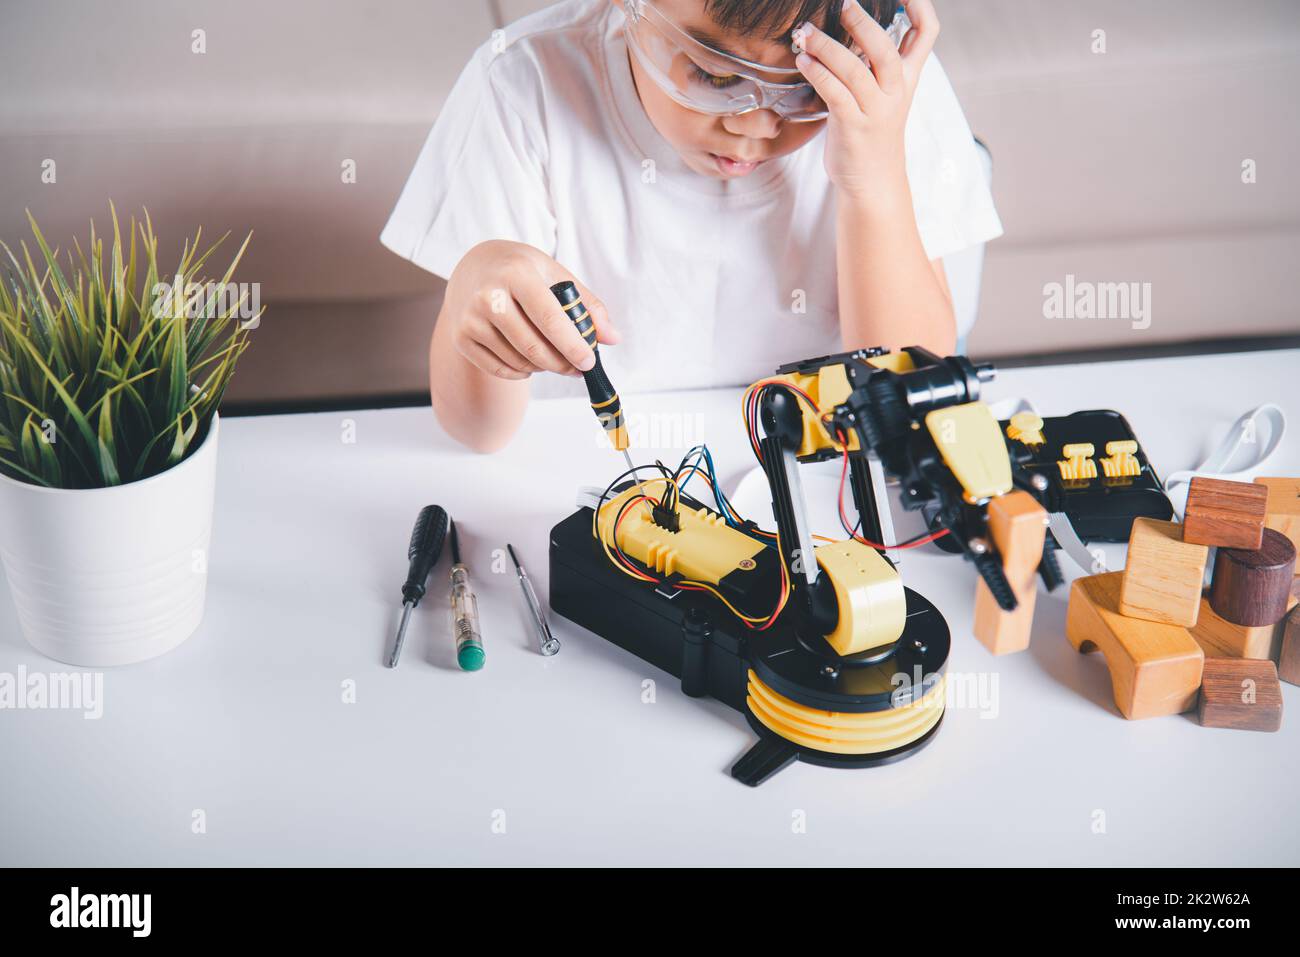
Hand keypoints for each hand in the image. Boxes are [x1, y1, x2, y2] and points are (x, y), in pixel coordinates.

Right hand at [442, 240, 618, 380]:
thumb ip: (586, 304)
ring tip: (552, 357)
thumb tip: (612, 338)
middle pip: (534, 348)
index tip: (589, 362)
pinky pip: (500, 370)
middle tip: (577, 368)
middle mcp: (488, 296)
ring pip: (519, 363)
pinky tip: (529, 360)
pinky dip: (522, 371)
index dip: (573, 346)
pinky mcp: (461, 338)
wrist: (473, 266)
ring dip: (543, 367)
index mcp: (516, 274)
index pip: (550, 319)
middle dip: (562, 364)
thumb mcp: (554, 274)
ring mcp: (470, 319)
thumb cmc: (520, 270)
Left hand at [793, 0, 939, 201]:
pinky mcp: (853, 128)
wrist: (873, 181)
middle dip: (864, 24)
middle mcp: (896, 92)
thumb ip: (878, 64)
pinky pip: (835, 94)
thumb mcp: (884, 93)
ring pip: (855, 71)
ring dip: (827, 48)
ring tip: (805, 34)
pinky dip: (818, 74)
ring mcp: (876, 111)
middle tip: (843, 4)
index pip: (926, 33)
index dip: (919, 6)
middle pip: (886, 50)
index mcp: (907, 77)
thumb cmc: (872, 132)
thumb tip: (860, 28)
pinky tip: (803, 61)